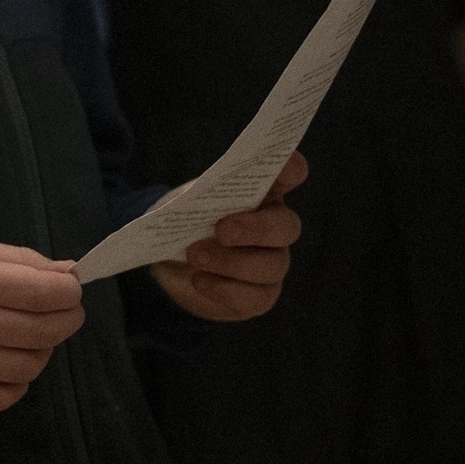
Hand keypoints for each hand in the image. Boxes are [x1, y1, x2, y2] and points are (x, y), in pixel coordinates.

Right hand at [0, 234, 83, 410]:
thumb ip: (21, 260)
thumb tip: (68, 275)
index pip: (49, 294)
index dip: (70, 291)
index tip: (67, 289)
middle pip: (47, 331)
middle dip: (67, 318)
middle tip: (60, 311)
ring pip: (31, 367)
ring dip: (42, 351)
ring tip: (27, 337)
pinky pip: (6, 397)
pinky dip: (18, 382)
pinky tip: (7, 363)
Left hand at [152, 151, 308, 322]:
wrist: (174, 267)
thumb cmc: (187, 223)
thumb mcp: (185, 205)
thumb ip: (196, 198)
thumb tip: (194, 201)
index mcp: (261, 194)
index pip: (285, 177)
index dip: (291, 170)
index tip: (288, 166)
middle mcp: (275, 227)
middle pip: (285, 227)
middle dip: (255, 228)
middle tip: (222, 230)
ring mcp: (272, 263)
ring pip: (270, 265)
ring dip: (231, 262)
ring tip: (194, 256)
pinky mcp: (260, 296)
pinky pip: (253, 297)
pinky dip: (224, 289)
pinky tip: (199, 280)